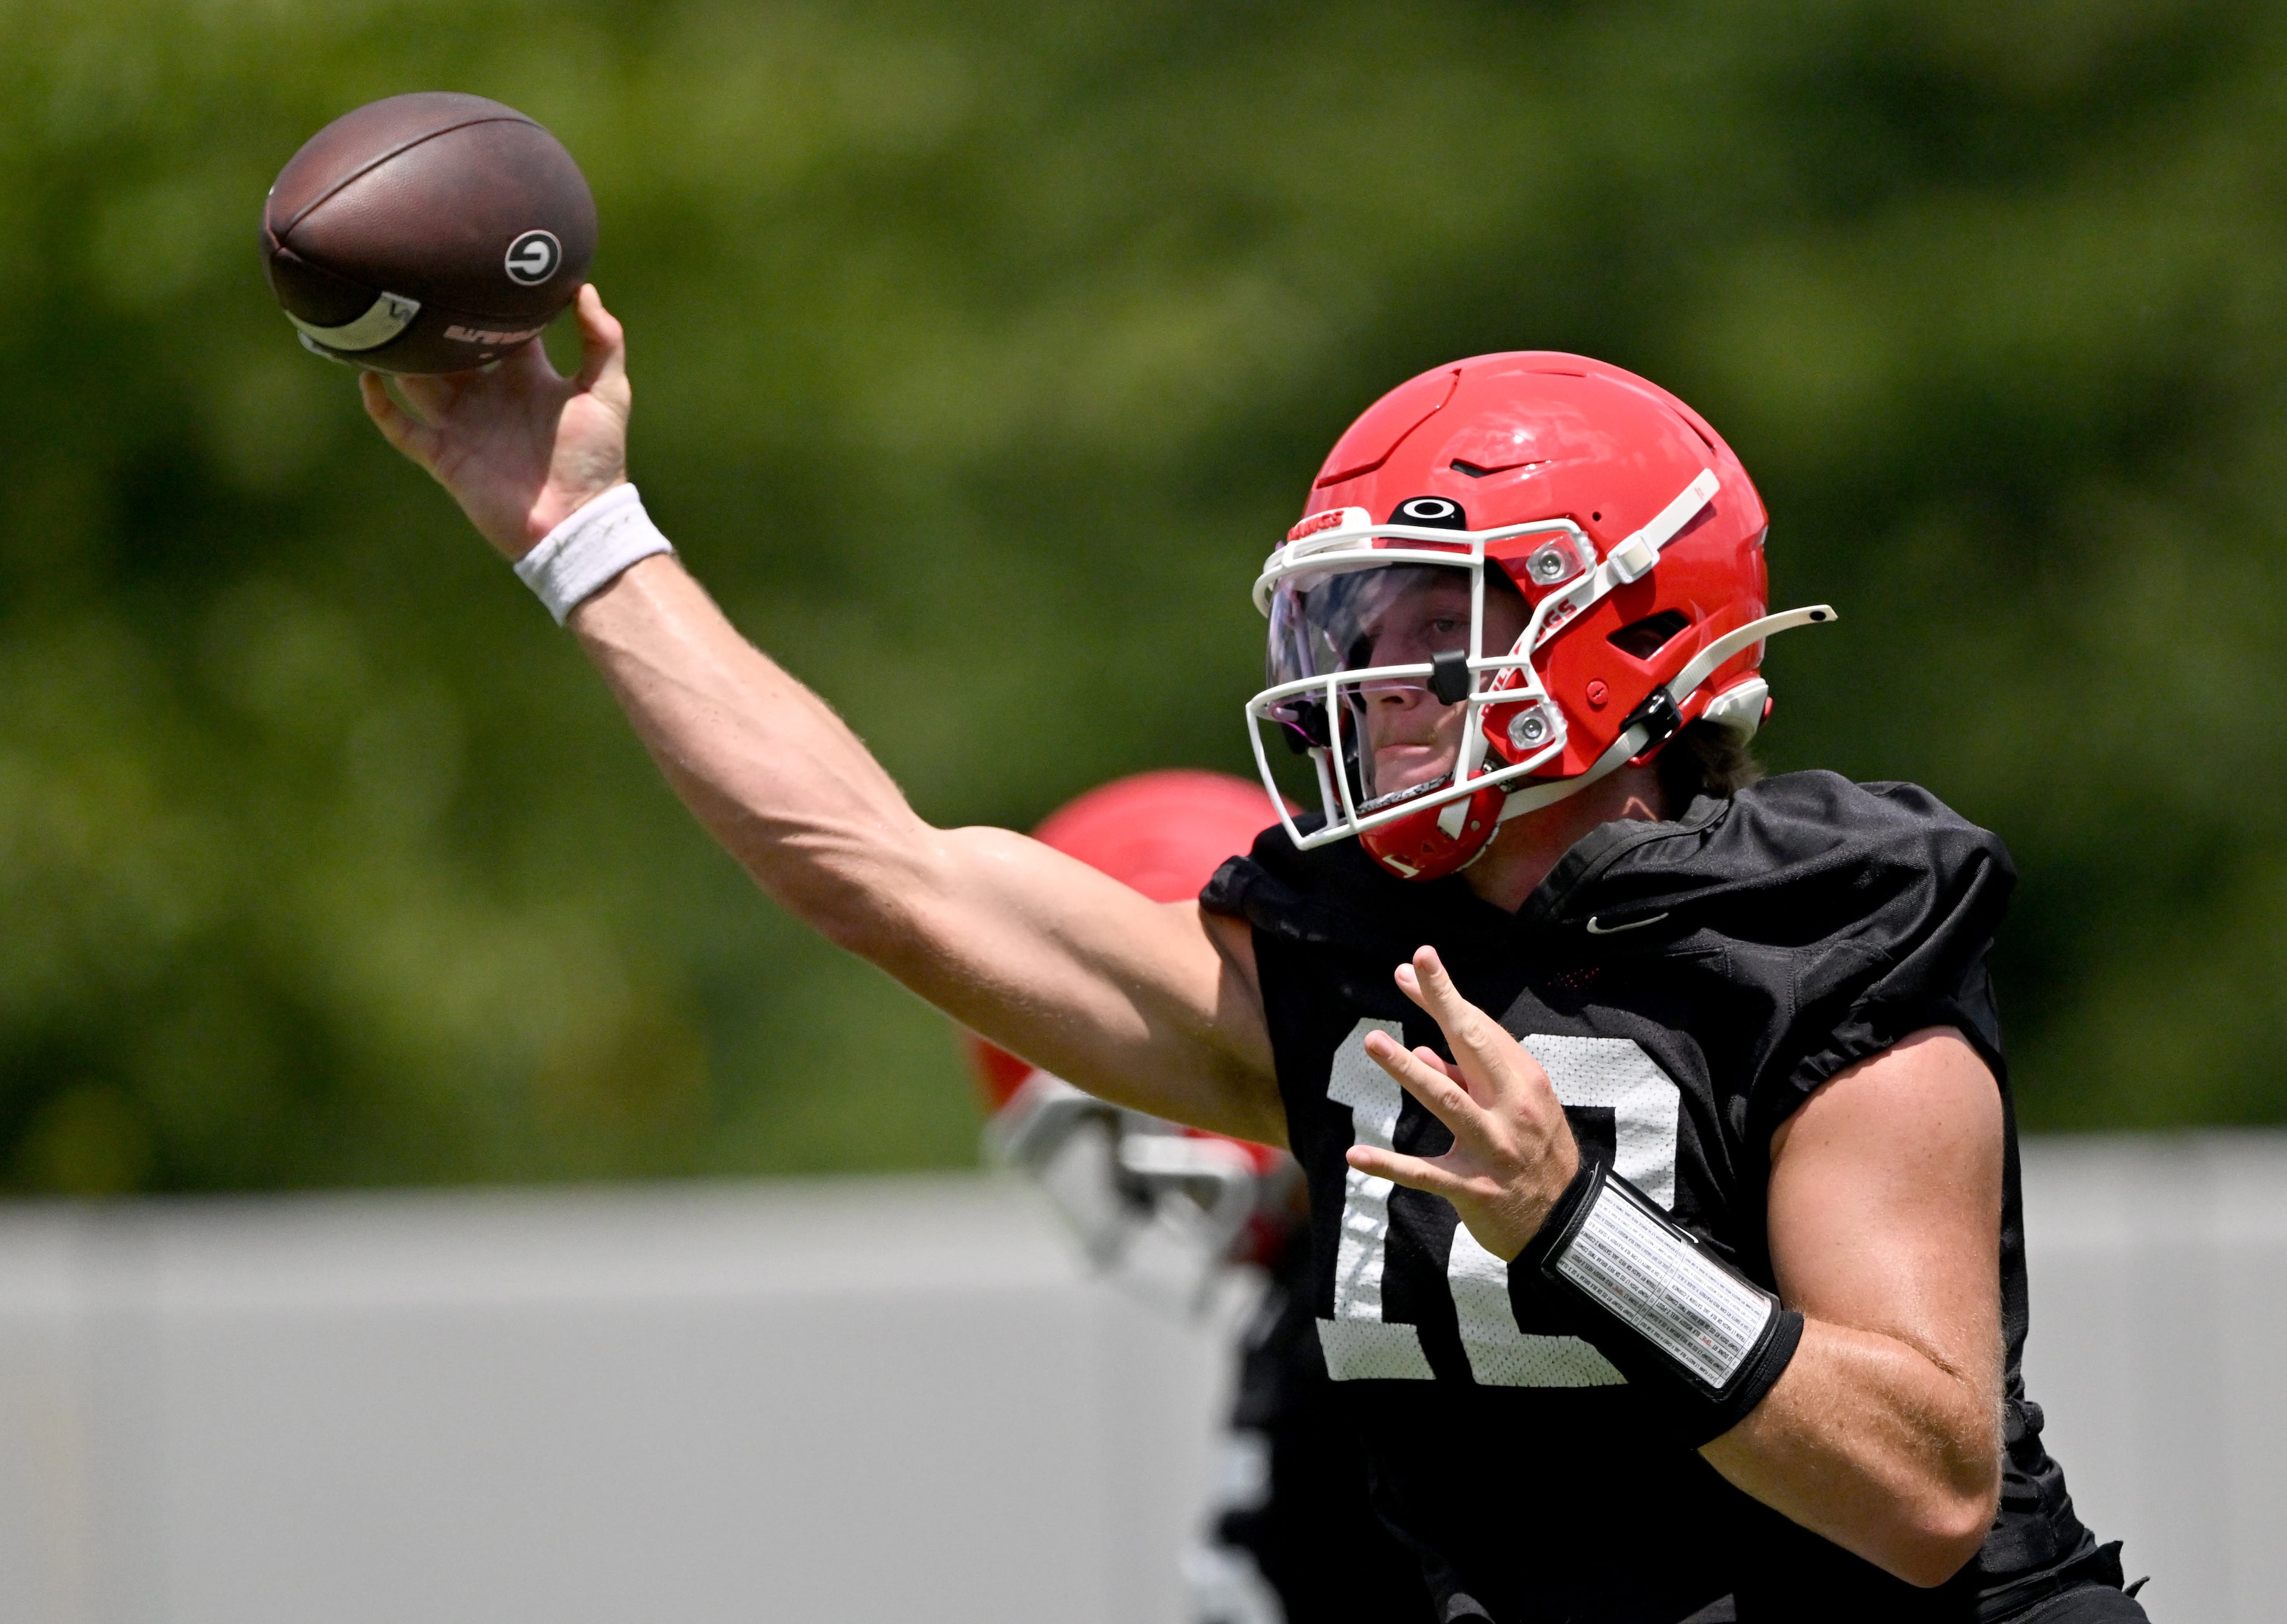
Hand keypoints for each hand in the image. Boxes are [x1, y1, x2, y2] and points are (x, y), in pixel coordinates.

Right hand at [359, 284, 631, 559]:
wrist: (577, 520)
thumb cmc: (597, 459)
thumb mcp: (607, 393)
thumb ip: (603, 341)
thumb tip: (584, 287)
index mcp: (524, 375)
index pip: (496, 327)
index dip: (485, 300)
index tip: (468, 261)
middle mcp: (487, 393)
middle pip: (448, 348)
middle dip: (431, 322)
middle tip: (408, 280)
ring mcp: (461, 423)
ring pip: (416, 378)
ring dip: (399, 354)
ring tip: (378, 318)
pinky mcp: (441, 453)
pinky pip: (398, 424)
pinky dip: (379, 401)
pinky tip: (368, 372)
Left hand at [1346, 945, 1580, 1260]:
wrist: (1566, 1223)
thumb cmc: (1537, 1154)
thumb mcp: (1518, 1109)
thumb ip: (1469, 1080)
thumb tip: (1423, 1051)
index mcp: (1525, 1082)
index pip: (1480, 1029)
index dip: (1446, 997)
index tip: (1418, 964)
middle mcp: (1511, 1108)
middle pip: (1471, 1047)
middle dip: (1441, 1004)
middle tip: (1408, 971)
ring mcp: (1492, 1147)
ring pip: (1445, 1101)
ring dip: (1407, 1070)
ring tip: (1373, 1042)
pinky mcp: (1472, 1187)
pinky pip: (1424, 1173)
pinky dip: (1389, 1165)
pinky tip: (1355, 1155)